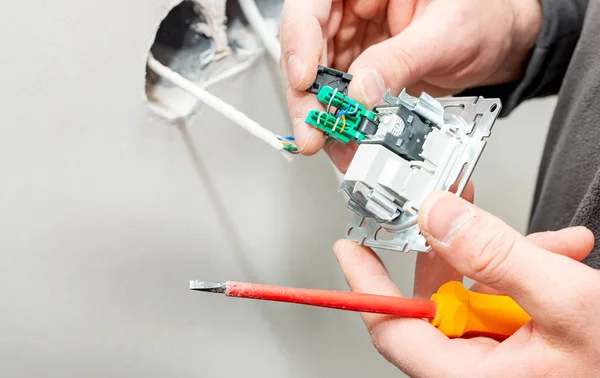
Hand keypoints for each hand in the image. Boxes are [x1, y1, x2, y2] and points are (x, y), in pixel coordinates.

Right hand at [279, 0, 541, 170]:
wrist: (502, 43)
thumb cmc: (486, 16)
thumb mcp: (447, 33)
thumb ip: (400, 60)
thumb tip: (361, 91)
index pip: (312, 5)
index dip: (300, 40)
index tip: (306, 78)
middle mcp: (354, 9)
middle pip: (307, 48)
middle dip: (306, 93)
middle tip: (311, 126)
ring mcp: (356, 42)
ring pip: (319, 79)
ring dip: (321, 115)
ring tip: (329, 141)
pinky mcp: (364, 72)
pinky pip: (343, 99)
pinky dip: (343, 123)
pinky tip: (345, 141)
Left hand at [333, 191, 598, 376]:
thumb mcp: (567, 302)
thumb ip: (498, 257)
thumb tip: (437, 217)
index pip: (393, 331)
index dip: (365, 288)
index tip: (349, 250)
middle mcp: (480, 373)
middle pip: (436, 306)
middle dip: (451, 253)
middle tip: (450, 210)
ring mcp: (504, 361)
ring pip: (478, 298)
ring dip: (505, 259)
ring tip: (546, 242)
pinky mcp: (526, 349)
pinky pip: (509, 305)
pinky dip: (531, 274)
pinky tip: (564, 255)